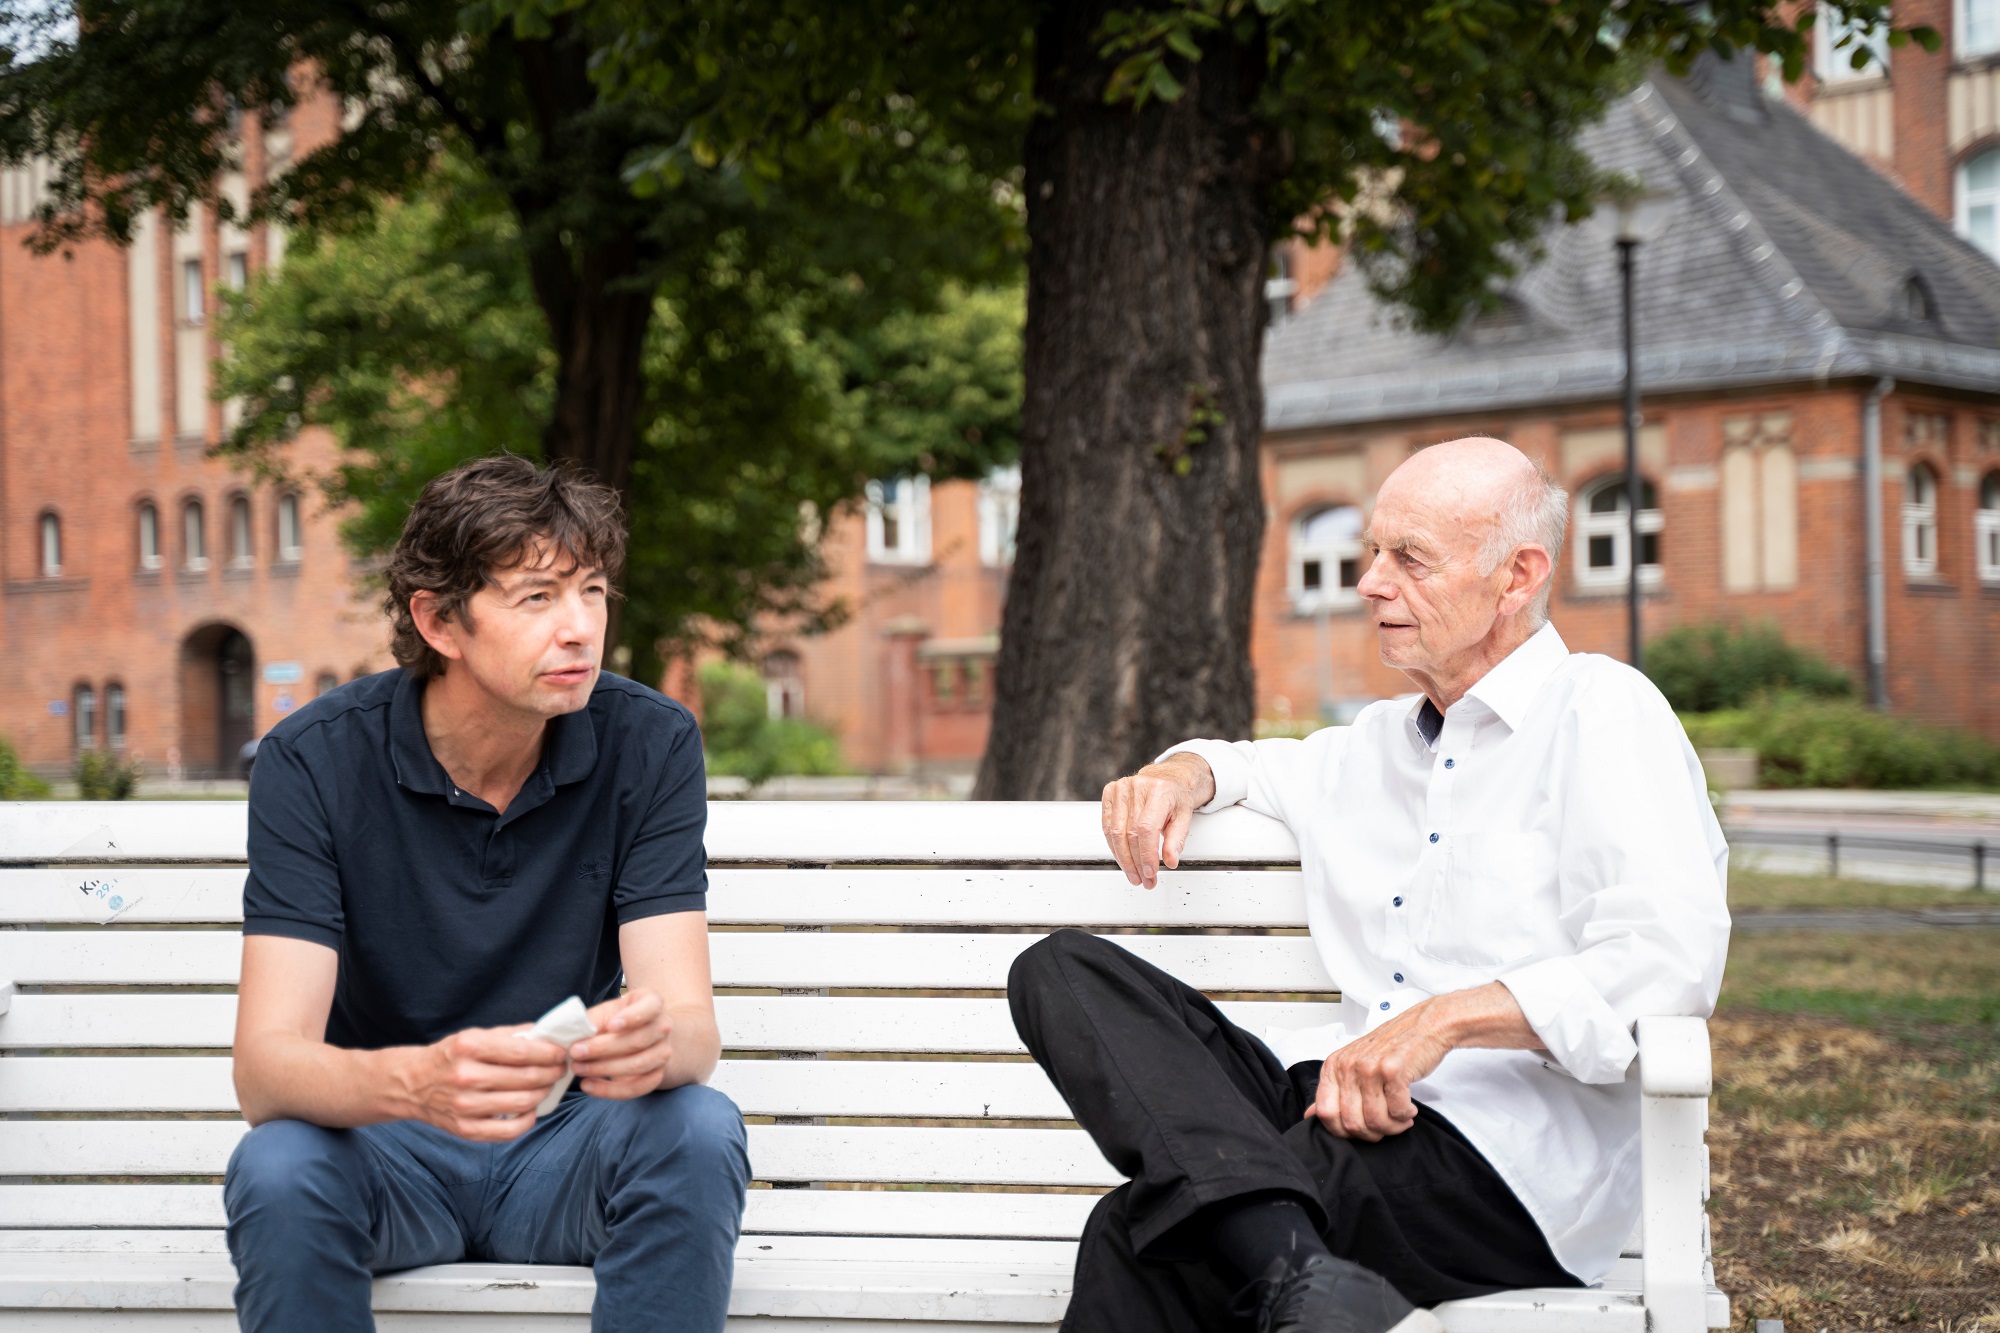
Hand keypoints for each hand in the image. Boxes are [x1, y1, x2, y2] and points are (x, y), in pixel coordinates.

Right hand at [406, 1023, 568, 1141]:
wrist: (410, 1084)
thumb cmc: (449, 1057)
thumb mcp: (473, 1036)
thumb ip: (509, 1035)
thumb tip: (546, 1036)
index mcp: (469, 1047)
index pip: (522, 1052)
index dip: (548, 1054)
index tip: (560, 1053)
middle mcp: (466, 1076)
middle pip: (526, 1078)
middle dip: (551, 1073)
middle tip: (560, 1070)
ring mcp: (465, 1106)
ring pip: (522, 1103)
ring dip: (543, 1093)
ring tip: (547, 1086)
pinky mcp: (465, 1129)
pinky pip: (508, 1131)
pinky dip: (527, 1121)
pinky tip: (530, 1109)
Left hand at [571, 988, 672, 1099]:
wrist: (637, 1037)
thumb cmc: (616, 1020)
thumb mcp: (605, 1012)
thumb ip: (593, 1020)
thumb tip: (578, 1032)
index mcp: (652, 1003)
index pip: (650, 1007)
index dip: (632, 1017)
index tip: (611, 1026)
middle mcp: (663, 1027)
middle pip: (638, 1040)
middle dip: (603, 1049)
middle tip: (576, 1052)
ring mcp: (663, 1052)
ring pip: (638, 1065)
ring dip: (604, 1069)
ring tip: (578, 1068)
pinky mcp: (657, 1075)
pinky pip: (637, 1088)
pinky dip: (610, 1090)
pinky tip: (588, 1085)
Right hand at [1101, 753, 1215, 887]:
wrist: (1167, 777)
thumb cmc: (1176, 798)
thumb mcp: (1185, 818)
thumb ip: (1177, 840)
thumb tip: (1170, 861)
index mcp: (1159, 791)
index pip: (1146, 828)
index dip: (1146, 854)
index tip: (1150, 872)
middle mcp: (1137, 787)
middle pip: (1130, 834)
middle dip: (1135, 863)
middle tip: (1144, 880)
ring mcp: (1120, 788)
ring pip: (1115, 833)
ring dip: (1123, 859)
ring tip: (1133, 874)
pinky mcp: (1109, 792)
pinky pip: (1107, 827)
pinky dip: (1114, 847)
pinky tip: (1123, 858)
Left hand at [1305, 1003, 1451, 1141]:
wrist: (1422, 1026)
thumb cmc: (1389, 1048)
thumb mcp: (1352, 1065)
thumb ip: (1332, 1091)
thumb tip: (1309, 1115)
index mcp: (1333, 1066)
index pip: (1325, 1113)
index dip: (1343, 1131)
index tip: (1361, 1130)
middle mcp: (1347, 1065)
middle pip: (1353, 1122)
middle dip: (1374, 1133)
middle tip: (1387, 1125)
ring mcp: (1369, 1067)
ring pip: (1376, 1121)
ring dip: (1393, 1126)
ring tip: (1401, 1117)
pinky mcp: (1393, 1069)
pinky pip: (1398, 1111)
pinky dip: (1406, 1116)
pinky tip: (1409, 1108)